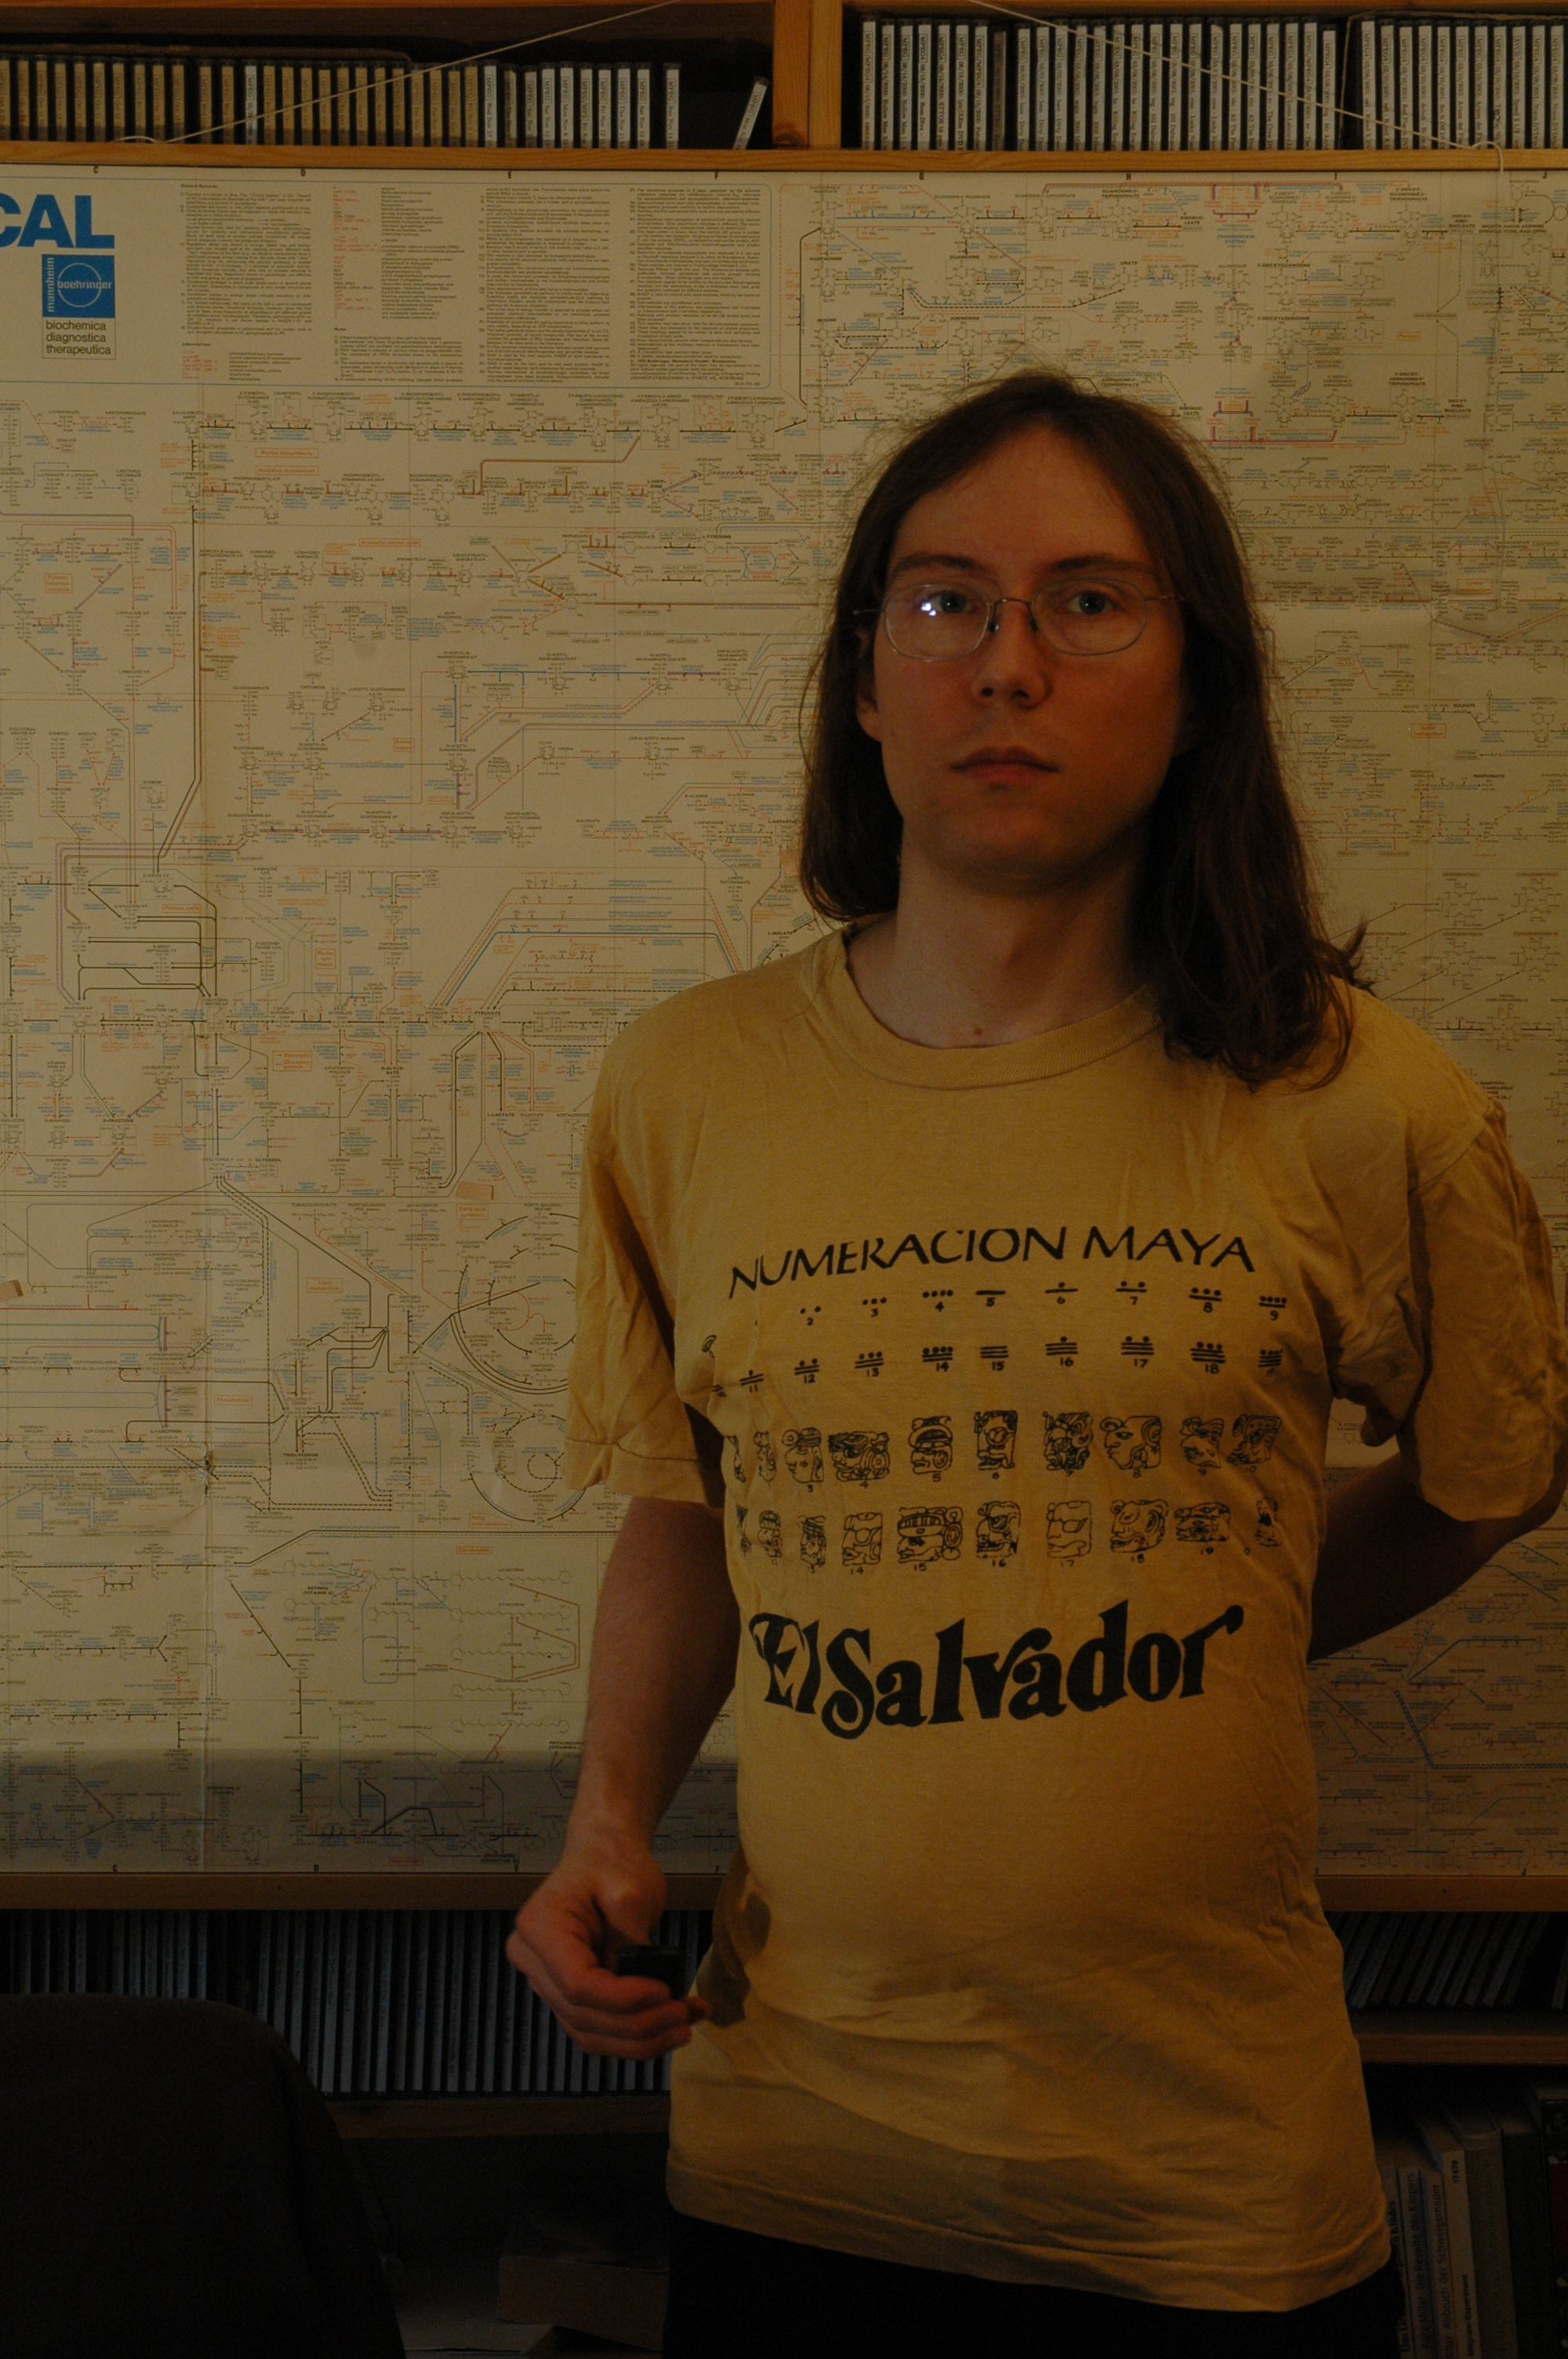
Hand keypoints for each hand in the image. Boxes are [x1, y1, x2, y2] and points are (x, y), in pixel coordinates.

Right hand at [505, 1824, 711, 2060]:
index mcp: (539, 1928)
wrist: (603, 1855)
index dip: (622, 1999)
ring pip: (589, 2033)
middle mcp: (532, 1961)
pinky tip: (669, 2027)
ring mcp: (546, 1982)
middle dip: (639, 2025)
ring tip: (684, 2027)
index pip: (577, 1982)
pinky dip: (633, 2036)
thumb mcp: (631, 1886)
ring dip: (639, 2040)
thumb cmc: (613, 1863)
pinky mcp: (567, 1996)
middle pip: (583, 2015)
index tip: (665, 1992)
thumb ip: (633, 1932)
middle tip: (685, 2017)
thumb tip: (648, 1982)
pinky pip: (596, 2030)